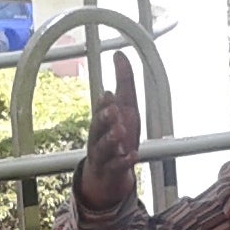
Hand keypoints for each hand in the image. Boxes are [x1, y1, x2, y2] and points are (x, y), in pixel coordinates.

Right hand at [76, 51, 140, 211]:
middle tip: (113, 111)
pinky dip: (123, 162)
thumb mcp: (126, 108)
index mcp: (102, 121)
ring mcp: (103, 156)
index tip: (109, 94)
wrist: (109, 175)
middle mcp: (98, 137)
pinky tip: (132, 156)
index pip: (100, 109)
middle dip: (104, 118)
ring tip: (120, 131)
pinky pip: (115, 168)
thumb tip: (120, 54)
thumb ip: (124, 82)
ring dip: (111, 139)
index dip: (104, 103)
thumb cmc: (119, 136)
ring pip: (103, 147)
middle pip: (97, 127)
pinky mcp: (110, 172)